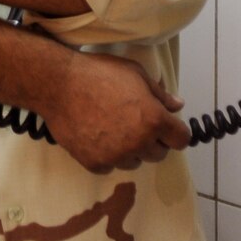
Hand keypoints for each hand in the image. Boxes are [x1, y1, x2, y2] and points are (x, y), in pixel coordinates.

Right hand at [43, 53, 187, 173]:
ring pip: (134, 163)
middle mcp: (138, 143)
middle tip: (136, 125)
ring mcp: (116, 156)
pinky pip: (110, 167)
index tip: (166, 128)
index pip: (181, 140)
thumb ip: (160, 94)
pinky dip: (107, 156)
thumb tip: (177, 105)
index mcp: (154, 120)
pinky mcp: (95, 163)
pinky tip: (97, 137)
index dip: (175, 132)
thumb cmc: (99, 73)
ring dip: (130, 151)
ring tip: (114, 130)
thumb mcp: (135, 74)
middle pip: (159, 154)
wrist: (58, 85)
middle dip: (153, 141)